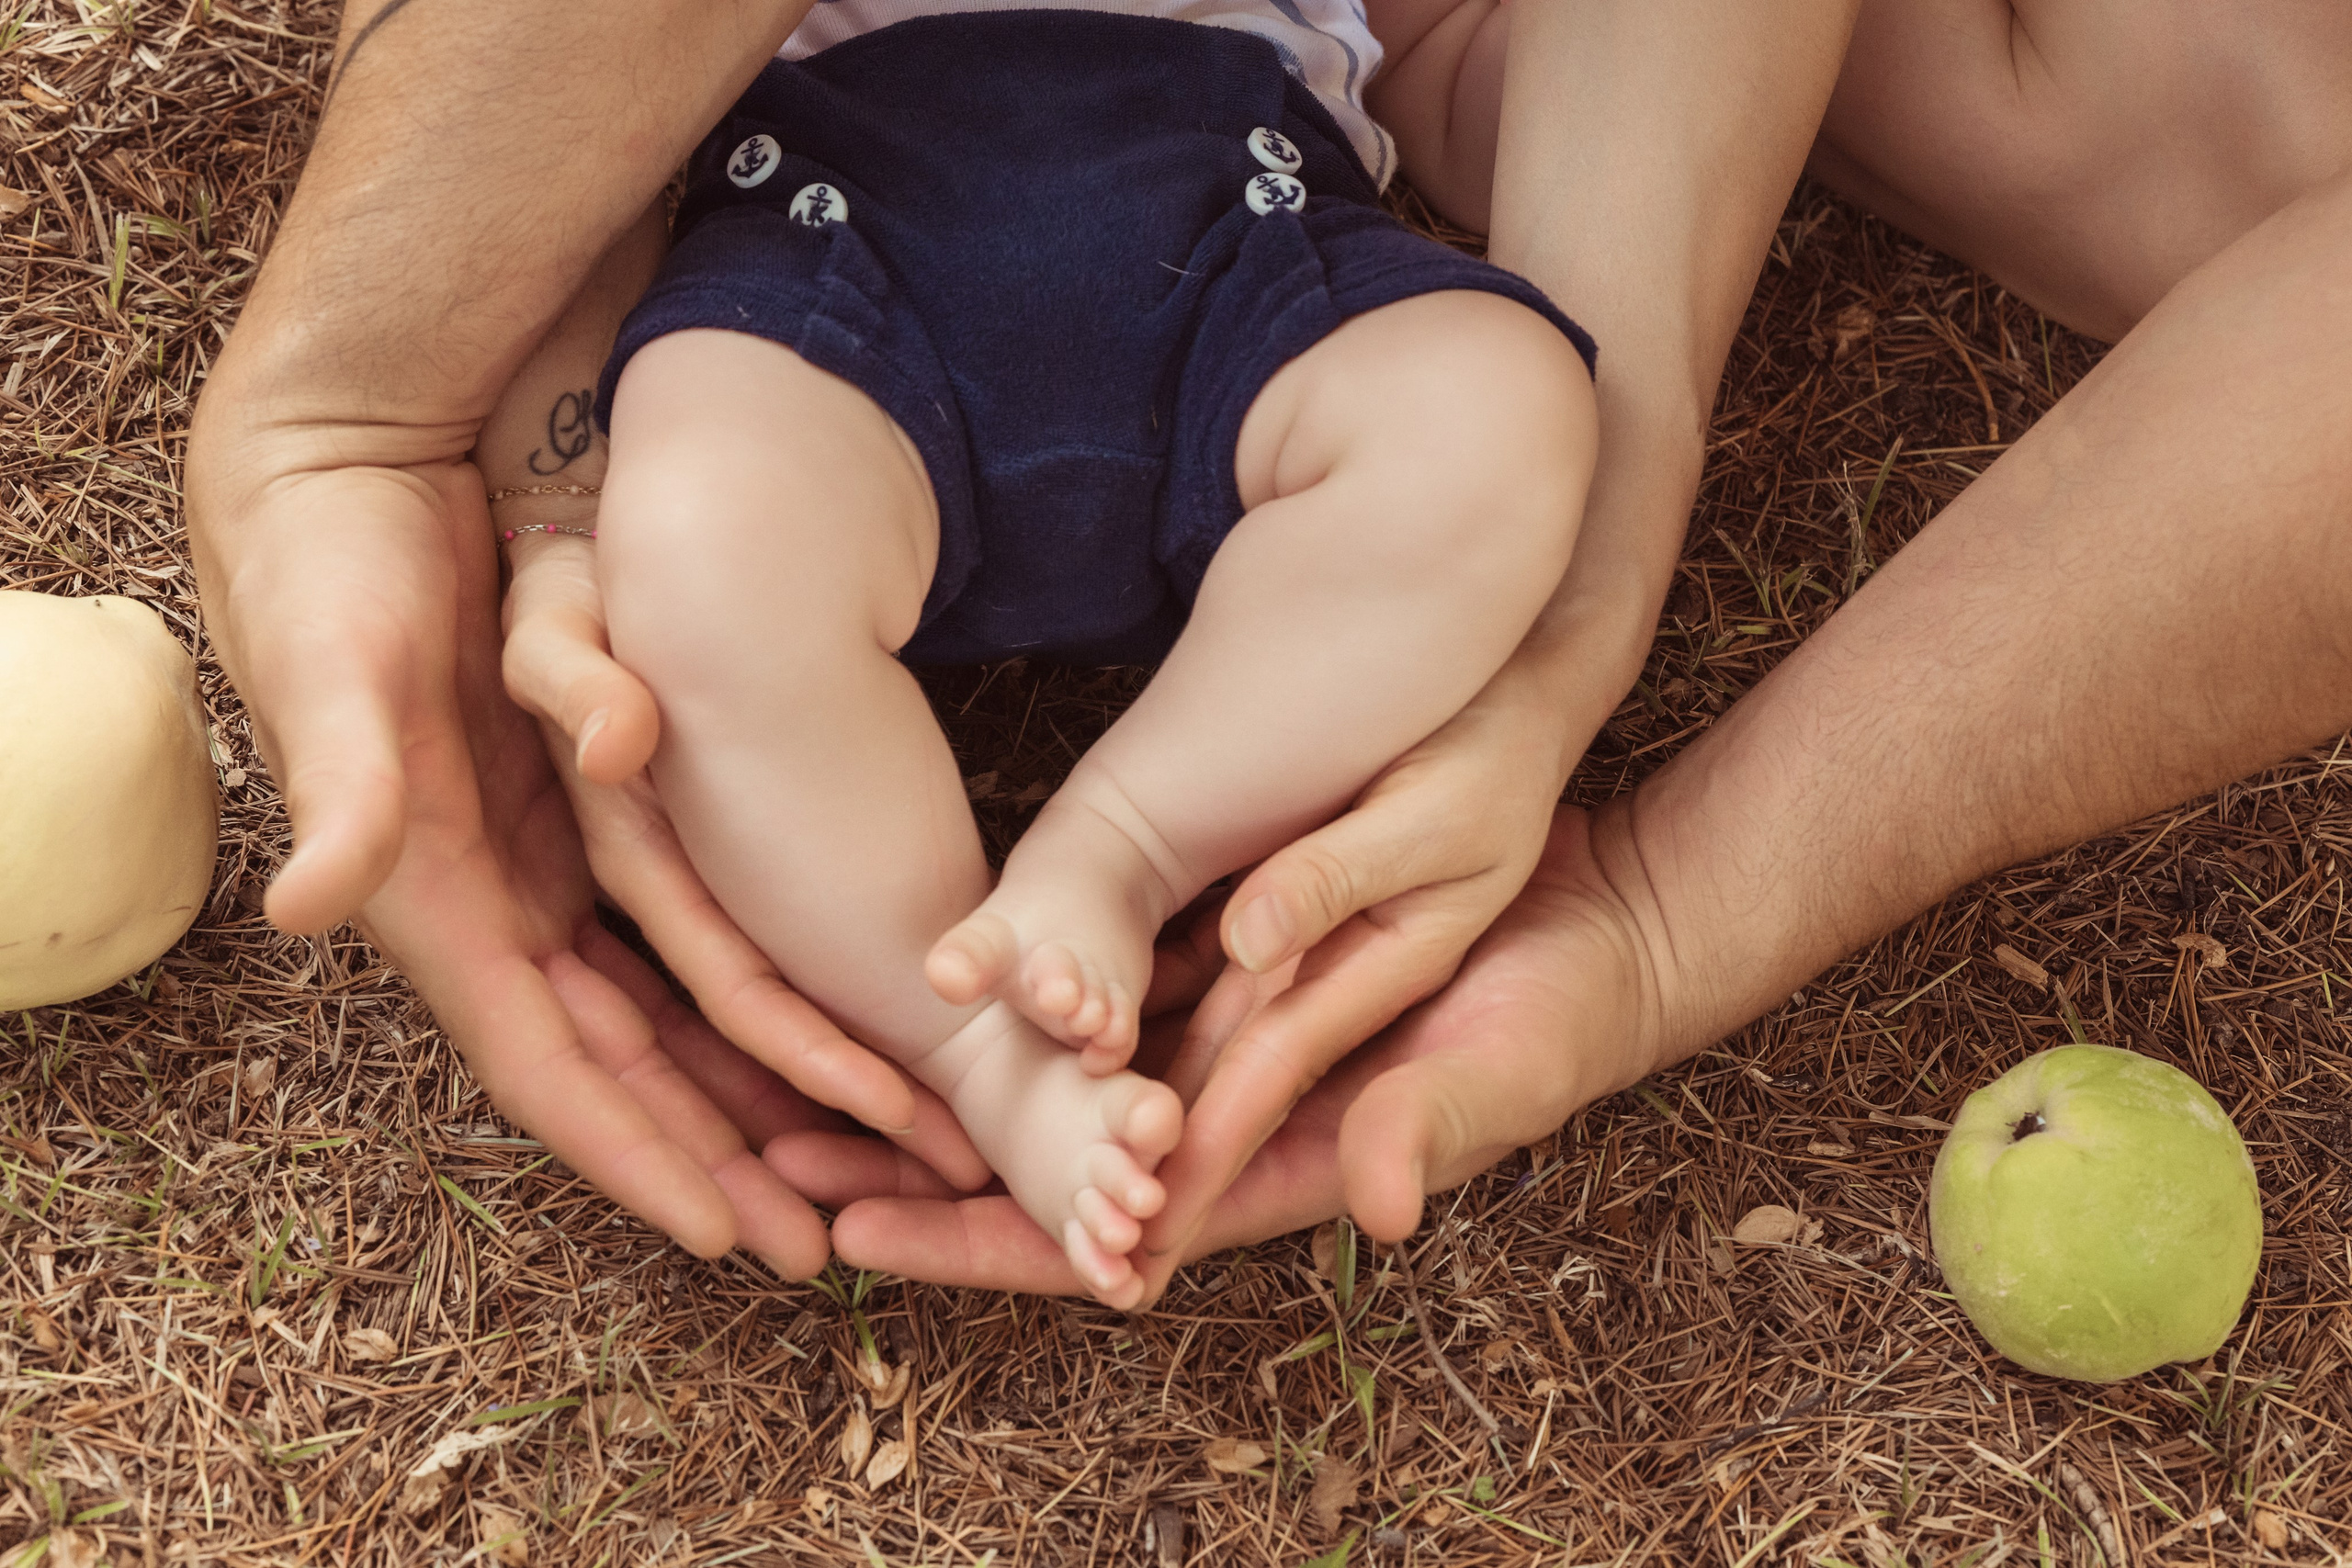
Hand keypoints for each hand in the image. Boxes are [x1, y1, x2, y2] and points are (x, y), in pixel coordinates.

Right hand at [184, 435, 937, 1270]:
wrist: (350, 470)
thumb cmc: (332, 572)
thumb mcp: (337, 673)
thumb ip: (343, 789)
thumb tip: (316, 903)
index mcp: (443, 907)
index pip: (555, 1069)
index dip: (639, 1157)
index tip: (728, 1235)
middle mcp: (502, 907)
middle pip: (629, 1070)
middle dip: (721, 1160)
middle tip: (825, 1244)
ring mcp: (550, 864)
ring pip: (670, 1015)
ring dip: (752, 1094)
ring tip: (854, 1162)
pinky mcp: (589, 811)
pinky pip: (683, 930)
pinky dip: (747, 992)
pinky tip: (817, 1033)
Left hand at [797, 802, 1677, 1294]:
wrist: (1599, 913)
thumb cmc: (1565, 1004)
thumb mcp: (1503, 1062)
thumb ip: (1430, 1125)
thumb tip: (1369, 1202)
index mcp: (1267, 1159)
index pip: (1097, 1223)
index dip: (977, 1238)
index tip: (852, 1233)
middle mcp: (1218, 1110)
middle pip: (1039, 1162)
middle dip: (913, 1169)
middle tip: (769, 1153)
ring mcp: (1215, 1037)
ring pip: (1052, 1080)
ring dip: (943, 1084)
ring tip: (810, 1068)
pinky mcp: (1222, 965)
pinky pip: (1099, 994)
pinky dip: (1019, 1002)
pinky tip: (937, 978)